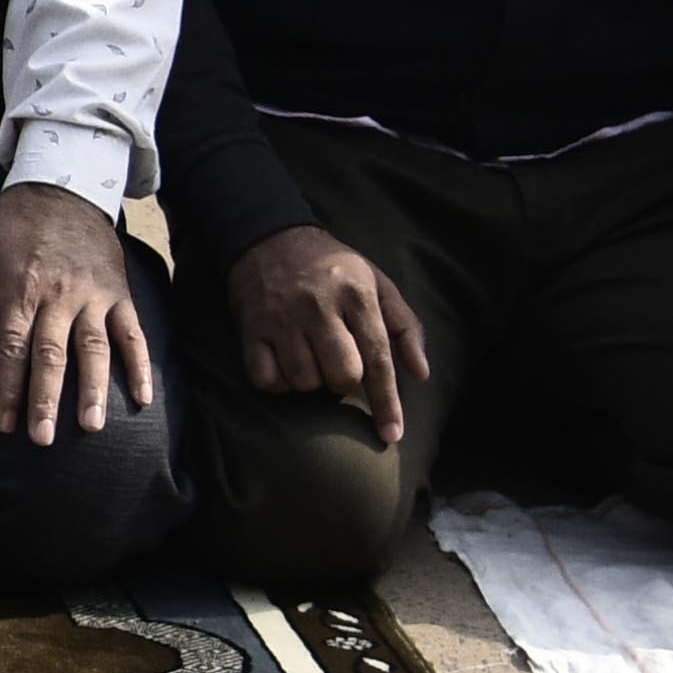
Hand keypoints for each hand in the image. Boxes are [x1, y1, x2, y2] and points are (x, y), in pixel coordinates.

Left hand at [0, 180, 154, 442]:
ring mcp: (93, 294)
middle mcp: (59, 295)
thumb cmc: (10, 224)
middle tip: (42, 439)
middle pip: (52, 354)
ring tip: (92, 427)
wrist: (64, 185)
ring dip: (94, 389)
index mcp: (20, 288)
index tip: (5, 424)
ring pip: (95, 348)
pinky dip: (139, 365)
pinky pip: (132, 333)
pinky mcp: (119, 292)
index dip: (8, 387)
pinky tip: (142, 398)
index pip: (12, 347)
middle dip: (46, 399)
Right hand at [225, 227, 424, 440]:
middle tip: (337, 362)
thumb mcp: (377, 283)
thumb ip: (404, 326)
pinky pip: (266, 379)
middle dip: (344, 381)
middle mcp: (319, 306)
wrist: (269, 237)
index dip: (387, 402)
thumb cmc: (333, 267)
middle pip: (342, 376)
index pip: (378, 358)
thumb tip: (421, 373)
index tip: (391, 435)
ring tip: (310, 358)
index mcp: (357, 294)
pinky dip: (279, 383)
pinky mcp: (251, 329)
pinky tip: (285, 365)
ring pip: (304, 382)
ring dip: (311, 381)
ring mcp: (282, 319)